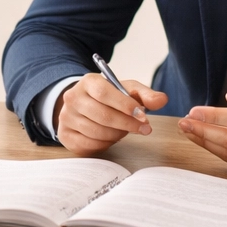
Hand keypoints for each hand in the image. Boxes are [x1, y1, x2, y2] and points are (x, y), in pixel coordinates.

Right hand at [55, 74, 169, 154]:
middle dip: (127, 125)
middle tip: (144, 129)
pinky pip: (89, 145)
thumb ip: (146, 95)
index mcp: (88, 82)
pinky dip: (105, 143)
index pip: (105, 93)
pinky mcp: (65, 135)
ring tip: (125, 130)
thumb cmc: (109, 98)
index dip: (126, 106)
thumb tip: (162, 100)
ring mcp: (66, 117)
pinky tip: (111, 137)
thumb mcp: (127, 90)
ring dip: (117, 135)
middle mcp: (73, 98)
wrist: (83, 105)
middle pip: (102, 115)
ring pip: (97, 132)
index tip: (143, 116)